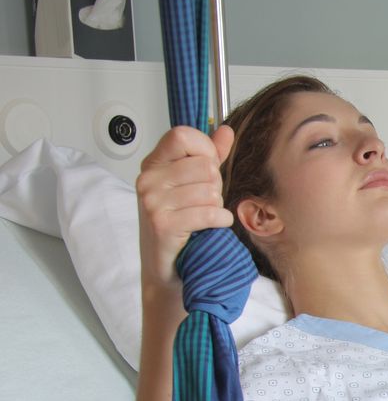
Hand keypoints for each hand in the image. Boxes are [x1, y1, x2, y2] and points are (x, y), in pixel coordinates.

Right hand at [135, 124, 234, 294]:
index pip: (183, 135)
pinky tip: (211, 227)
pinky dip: (219, 222)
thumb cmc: (179, 226)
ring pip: (210, 191)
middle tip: (203, 203)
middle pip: (205, 166)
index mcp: (153, 164)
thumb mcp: (192, 185)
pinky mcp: (163, 224)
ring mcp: (153, 202)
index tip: (208, 167)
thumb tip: (224, 131)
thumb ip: (209, 156)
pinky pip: (209, 213)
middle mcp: (148, 180)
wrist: (166, 270)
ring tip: (202, 217)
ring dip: (216, 207)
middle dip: (215, 186)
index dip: (206, 150)